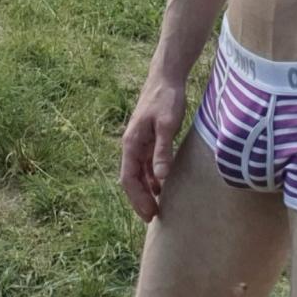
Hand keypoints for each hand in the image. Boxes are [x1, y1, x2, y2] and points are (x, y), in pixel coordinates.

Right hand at [119, 74, 185, 222]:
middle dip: (140, 200)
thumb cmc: (166, 99)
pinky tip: (161, 188)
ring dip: (145, 191)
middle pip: (131, 180)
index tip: (148, 214)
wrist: (166, 78)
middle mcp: (132, 146)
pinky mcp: (149, 140)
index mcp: (131, 143)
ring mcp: (140, 143)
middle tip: (152, 218)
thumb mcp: (168, 125)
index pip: (128, 178)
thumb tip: (160, 177)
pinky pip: (147, 165)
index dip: (137, 199)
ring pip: (138, 174)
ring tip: (157, 208)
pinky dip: (151, 179)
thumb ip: (163, 150)